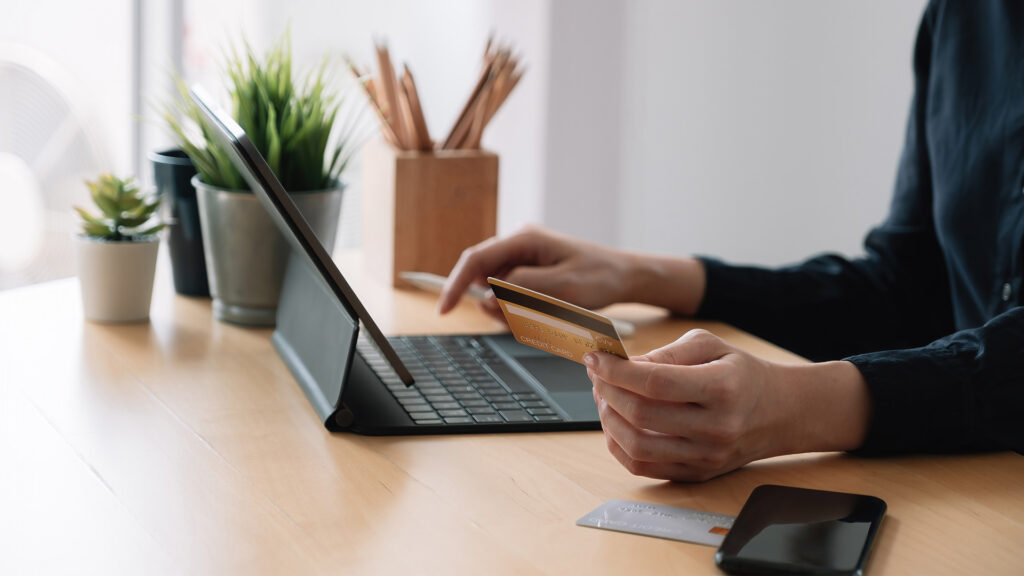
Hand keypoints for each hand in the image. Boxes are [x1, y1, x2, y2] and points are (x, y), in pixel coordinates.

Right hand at [438, 225, 706, 317]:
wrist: (625, 276)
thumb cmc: (599, 276)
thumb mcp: (563, 287)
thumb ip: (522, 290)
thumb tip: (488, 296)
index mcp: (524, 239)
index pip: (475, 260)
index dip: (456, 285)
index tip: (444, 309)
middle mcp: (519, 244)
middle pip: (483, 276)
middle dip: (493, 303)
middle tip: (520, 320)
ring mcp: (523, 258)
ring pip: (497, 290)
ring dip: (511, 309)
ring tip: (545, 314)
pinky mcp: (530, 272)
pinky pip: (511, 294)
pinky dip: (521, 309)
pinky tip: (546, 311)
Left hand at [585, 329, 870, 481]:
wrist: (781, 412)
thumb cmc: (742, 374)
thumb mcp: (711, 346)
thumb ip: (668, 352)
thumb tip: (625, 364)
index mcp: (723, 388)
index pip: (656, 383)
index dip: (617, 371)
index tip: (595, 358)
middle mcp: (717, 427)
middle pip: (642, 415)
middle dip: (607, 392)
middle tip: (597, 375)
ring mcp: (707, 456)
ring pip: (638, 446)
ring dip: (608, 420)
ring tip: (603, 398)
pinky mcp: (697, 473)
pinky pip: (644, 467)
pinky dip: (618, 446)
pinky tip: (614, 423)